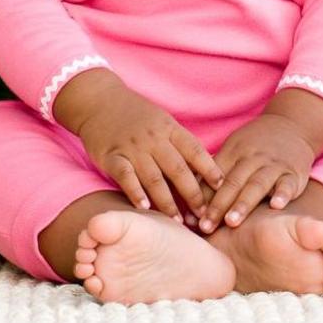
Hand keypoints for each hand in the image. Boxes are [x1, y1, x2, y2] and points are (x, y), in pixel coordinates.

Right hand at [57, 70, 222, 220]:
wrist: (99, 100)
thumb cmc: (136, 116)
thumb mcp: (162, 122)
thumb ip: (179, 145)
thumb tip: (205, 171)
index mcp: (169, 128)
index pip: (195, 150)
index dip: (210, 169)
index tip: (223, 188)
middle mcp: (153, 137)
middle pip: (178, 168)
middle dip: (193, 194)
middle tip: (204, 217)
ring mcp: (132, 147)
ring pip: (153, 177)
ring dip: (167, 201)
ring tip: (178, 222)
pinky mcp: (111, 156)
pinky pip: (125, 176)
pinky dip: (135, 192)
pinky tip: (145, 208)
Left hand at [198, 113, 317, 233]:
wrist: (291, 126)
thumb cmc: (254, 147)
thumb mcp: (232, 152)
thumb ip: (213, 178)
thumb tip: (189, 208)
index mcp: (233, 153)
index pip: (214, 177)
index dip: (201, 198)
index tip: (190, 219)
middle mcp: (252, 158)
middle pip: (233, 182)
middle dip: (218, 205)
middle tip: (205, 227)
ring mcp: (273, 165)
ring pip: (257, 184)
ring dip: (244, 203)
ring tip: (232, 222)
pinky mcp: (293, 173)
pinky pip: (287, 183)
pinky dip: (282, 194)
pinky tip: (276, 206)